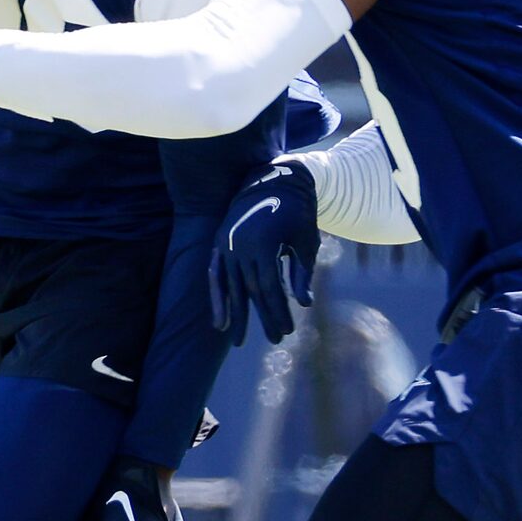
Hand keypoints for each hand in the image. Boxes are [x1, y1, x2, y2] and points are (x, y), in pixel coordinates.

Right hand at [209, 161, 319, 345]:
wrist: (273, 179)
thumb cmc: (297, 211)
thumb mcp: (306, 240)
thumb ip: (301, 271)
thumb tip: (303, 304)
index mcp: (263, 244)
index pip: (270, 288)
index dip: (278, 311)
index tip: (287, 331)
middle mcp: (240, 245)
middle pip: (251, 291)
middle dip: (263, 317)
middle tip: (275, 339)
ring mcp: (227, 243)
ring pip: (231, 286)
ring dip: (236, 314)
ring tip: (239, 341)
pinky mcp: (220, 242)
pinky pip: (215, 275)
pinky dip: (217, 298)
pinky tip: (220, 322)